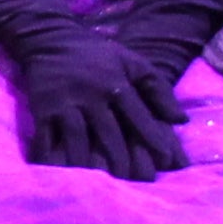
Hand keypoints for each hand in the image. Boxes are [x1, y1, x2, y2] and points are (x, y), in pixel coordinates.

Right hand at [8, 30, 184, 180]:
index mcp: (115, 83)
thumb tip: (181, 120)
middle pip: (108, 133)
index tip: (166, 161)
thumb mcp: (134, 64)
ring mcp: (63, 103)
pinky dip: (50, 157)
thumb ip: (159, 90)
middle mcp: (90, 95)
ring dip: (88, 163)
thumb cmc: (99, 56)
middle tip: (133, 181)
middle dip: (122, 159)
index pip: (137, 116)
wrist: (51, 39)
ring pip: (77, 139)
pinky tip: (59, 174)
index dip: (152, 138)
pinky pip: (45, 137)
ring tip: (99, 184)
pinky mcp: (41, 109)